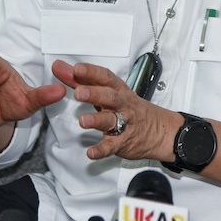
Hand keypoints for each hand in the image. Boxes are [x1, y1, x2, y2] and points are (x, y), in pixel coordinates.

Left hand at [52, 59, 182, 161]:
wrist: (160, 131)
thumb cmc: (129, 108)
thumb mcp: (109, 91)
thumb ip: (82, 81)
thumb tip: (60, 67)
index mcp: (118, 90)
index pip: (106, 78)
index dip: (92, 73)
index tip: (78, 68)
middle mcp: (122, 105)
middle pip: (110, 97)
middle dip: (94, 94)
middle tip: (79, 92)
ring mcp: (124, 124)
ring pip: (111, 121)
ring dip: (97, 120)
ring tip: (83, 121)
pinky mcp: (122, 143)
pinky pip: (112, 147)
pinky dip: (101, 150)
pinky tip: (91, 153)